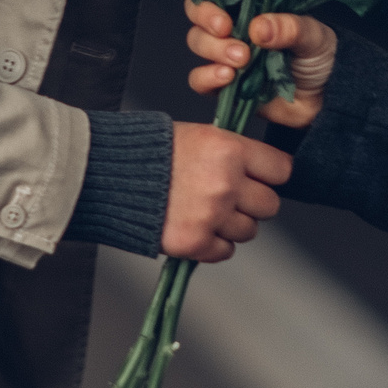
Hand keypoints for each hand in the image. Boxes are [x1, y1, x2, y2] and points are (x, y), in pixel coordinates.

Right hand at [162, 121, 291, 260]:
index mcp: (229, 150)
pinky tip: (195, 227)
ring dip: (231, 225)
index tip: (260, 177)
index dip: (269, 174)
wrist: (106, 174)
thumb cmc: (148, 150)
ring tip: (205, 211)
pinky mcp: (195, 242)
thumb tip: (256, 167)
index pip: (281, 170)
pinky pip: (225, 251)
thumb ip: (230, 153)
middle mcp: (226, 183)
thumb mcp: (197, 136)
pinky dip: (213, 244)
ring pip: (248, 231)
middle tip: (228, 197)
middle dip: (252, 203)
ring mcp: (212, 215)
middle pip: (270, 205)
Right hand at [184, 0, 337, 129]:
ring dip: (214, 48)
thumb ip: (290, 28)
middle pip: (196, 7)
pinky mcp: (220, 82)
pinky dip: (208, 76)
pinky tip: (228, 76)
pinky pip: (198, 79)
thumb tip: (258, 28)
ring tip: (242, 58)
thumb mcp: (314, 36)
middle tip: (226, 27)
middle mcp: (232, 21)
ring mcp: (223, 51)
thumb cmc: (318, 57)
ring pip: (197, 40)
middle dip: (205, 14)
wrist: (323, 100)